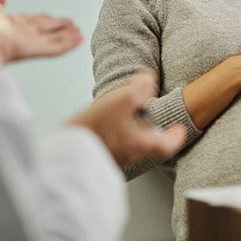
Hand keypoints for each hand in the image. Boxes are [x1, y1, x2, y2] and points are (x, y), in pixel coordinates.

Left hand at [0, 0, 81, 64]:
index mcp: (4, 25)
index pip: (30, 22)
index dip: (44, 20)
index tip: (55, 19)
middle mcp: (16, 34)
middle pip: (43, 30)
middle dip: (58, 28)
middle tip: (73, 26)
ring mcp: (22, 43)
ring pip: (50, 40)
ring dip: (66, 36)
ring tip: (80, 34)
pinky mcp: (26, 50)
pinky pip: (51, 47)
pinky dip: (66, 43)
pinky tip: (78, 40)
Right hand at [68, 71, 185, 169]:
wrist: (61, 157)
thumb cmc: (92, 132)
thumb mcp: (120, 102)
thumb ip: (139, 89)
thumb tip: (149, 80)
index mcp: (138, 144)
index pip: (166, 144)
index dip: (175, 136)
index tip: (179, 130)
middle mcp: (127, 157)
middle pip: (145, 143)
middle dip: (146, 130)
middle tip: (144, 118)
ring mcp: (110, 160)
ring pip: (125, 144)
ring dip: (126, 130)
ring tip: (118, 116)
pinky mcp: (94, 158)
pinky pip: (108, 146)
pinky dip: (108, 135)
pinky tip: (97, 125)